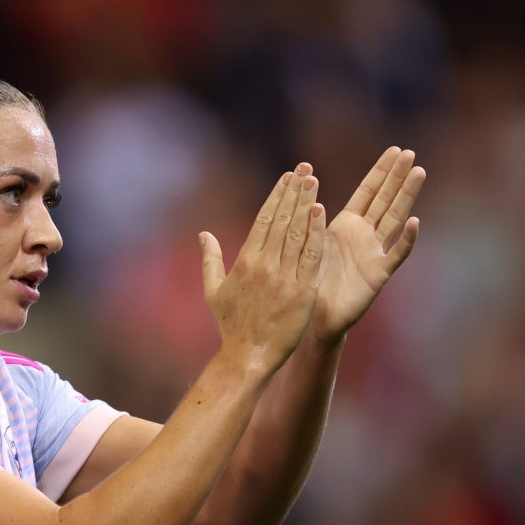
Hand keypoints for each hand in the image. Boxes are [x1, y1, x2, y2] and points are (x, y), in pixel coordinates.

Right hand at [200, 164, 325, 369]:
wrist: (248, 355)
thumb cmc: (231, 325)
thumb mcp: (213, 291)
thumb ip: (210, 260)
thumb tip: (203, 234)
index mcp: (245, 261)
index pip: (264, 220)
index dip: (277, 196)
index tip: (288, 177)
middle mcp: (265, 265)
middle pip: (282, 220)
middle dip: (295, 192)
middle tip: (306, 170)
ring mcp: (284, 277)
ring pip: (297, 233)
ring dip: (306, 205)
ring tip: (315, 182)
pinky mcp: (302, 292)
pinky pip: (311, 257)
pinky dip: (316, 234)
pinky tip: (322, 214)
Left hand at [310, 147, 425, 342]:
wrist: (313, 314)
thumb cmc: (309, 278)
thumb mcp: (310, 242)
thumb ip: (312, 217)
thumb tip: (305, 183)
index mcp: (346, 224)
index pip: (368, 191)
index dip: (381, 171)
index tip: (395, 149)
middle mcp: (365, 235)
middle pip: (385, 200)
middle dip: (397, 176)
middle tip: (411, 153)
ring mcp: (374, 253)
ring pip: (395, 220)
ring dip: (406, 197)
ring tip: (418, 173)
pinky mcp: (378, 273)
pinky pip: (395, 255)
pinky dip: (406, 240)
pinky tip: (416, 224)